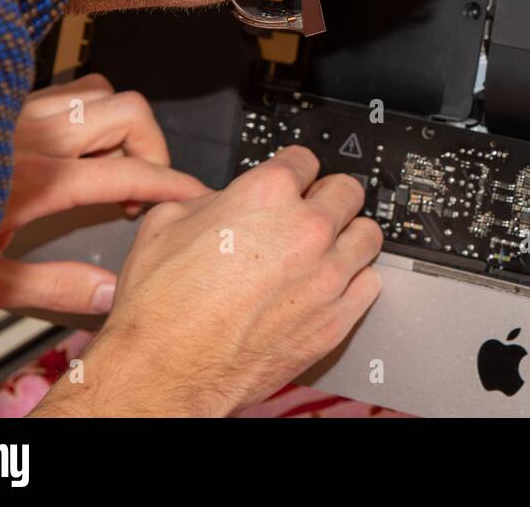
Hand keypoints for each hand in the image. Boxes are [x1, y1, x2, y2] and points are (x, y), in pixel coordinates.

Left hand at [0, 74, 209, 315]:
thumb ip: (55, 285)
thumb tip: (110, 293)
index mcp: (37, 179)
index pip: (131, 172)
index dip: (174, 184)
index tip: (195, 195)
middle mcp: (30, 135)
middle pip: (128, 112)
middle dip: (152, 145)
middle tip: (145, 182)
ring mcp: (13, 114)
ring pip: (96, 90)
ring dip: (117, 122)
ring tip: (111, 159)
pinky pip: (60, 89)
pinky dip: (81, 111)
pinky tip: (70, 143)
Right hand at [31, 146, 382, 416]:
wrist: (163, 371)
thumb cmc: (160, 308)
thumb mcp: (166, 222)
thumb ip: (211, 199)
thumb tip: (228, 200)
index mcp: (267, 195)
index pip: (305, 159)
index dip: (294, 170)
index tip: (294, 181)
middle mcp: (306, 230)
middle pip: (347, 190)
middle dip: (327, 197)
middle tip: (313, 211)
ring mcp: (327, 276)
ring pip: (368, 235)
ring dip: (348, 237)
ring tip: (327, 248)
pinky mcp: (336, 319)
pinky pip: (370, 284)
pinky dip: (354, 282)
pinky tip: (332, 285)